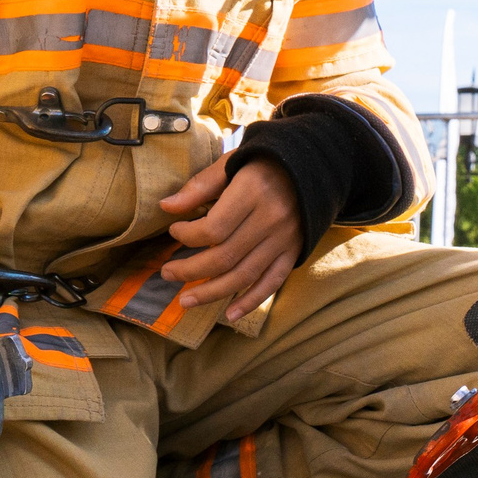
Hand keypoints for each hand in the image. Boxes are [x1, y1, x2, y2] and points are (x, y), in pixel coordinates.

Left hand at [158, 157, 301, 319]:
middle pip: (224, 257)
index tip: (174, 231)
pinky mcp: (293, 251)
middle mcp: (271, 219)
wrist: (311, 166)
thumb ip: (199, 186)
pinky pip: (272, 282)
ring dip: (212, 293)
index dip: (187, 236)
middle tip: (167, 273)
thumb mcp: (230, 163)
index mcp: (252, 192)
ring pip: (244, 276)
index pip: (214, 228)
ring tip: (185, 301)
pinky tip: (230, 314)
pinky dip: (251, 301)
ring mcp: (285, 239)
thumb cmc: (262, 163)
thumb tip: (166, 207)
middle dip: (190, 270)